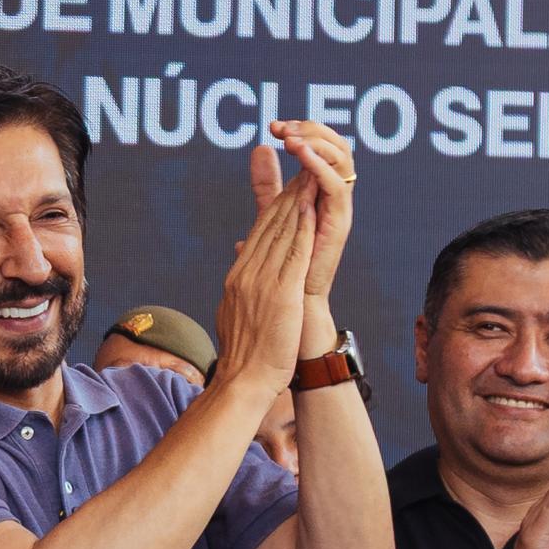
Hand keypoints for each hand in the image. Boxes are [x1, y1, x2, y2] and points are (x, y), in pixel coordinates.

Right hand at [207, 182, 318, 395]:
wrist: (243, 382)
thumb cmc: (245, 358)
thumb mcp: (237, 317)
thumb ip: (241, 293)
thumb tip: (241, 278)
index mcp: (238, 278)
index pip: (258, 234)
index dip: (275, 206)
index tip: (289, 186)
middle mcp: (247, 274)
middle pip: (269, 225)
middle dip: (288, 193)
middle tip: (302, 166)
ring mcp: (262, 282)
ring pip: (282, 232)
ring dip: (298, 200)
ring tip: (310, 175)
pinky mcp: (281, 293)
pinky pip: (294, 252)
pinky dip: (303, 227)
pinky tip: (312, 207)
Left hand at [255, 118, 357, 312]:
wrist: (292, 305)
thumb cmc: (283, 264)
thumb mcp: (273, 212)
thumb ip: (268, 183)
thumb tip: (259, 149)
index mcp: (322, 189)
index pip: (320, 146)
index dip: (300, 130)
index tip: (272, 126)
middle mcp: (334, 195)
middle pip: (337, 146)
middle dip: (310, 130)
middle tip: (281, 128)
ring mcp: (339, 207)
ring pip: (342, 159)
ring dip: (315, 144)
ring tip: (290, 140)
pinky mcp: (339, 222)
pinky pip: (337, 185)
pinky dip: (320, 167)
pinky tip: (301, 157)